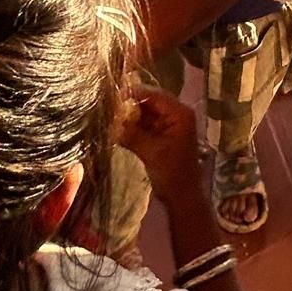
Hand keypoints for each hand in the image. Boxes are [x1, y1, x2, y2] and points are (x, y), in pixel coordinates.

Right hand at [118, 87, 201, 203]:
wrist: (182, 196)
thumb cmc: (172, 173)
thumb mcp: (151, 152)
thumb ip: (132, 134)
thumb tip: (111, 122)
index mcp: (180, 113)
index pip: (155, 95)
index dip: (135, 93)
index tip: (114, 96)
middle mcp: (176, 114)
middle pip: (150, 102)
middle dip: (130, 105)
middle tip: (109, 107)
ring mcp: (169, 124)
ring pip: (146, 113)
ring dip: (130, 116)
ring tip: (110, 117)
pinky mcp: (162, 135)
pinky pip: (145, 124)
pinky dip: (133, 126)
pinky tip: (118, 128)